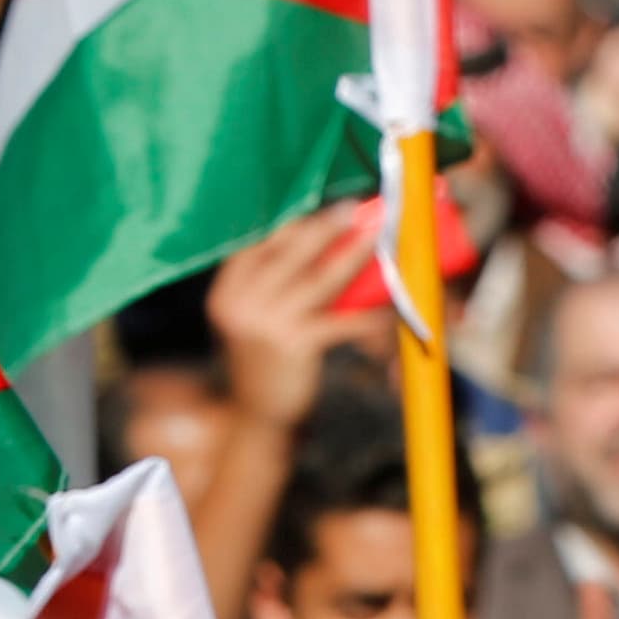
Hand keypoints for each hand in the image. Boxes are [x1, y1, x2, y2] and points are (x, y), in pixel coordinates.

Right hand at [207, 207, 387, 432]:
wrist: (256, 416)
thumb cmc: (265, 361)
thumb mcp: (255, 318)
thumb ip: (271, 285)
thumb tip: (316, 243)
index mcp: (228, 288)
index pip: (262, 241)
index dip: (296, 220)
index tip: (323, 202)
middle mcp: (241, 300)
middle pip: (291, 250)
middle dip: (326, 224)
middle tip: (354, 205)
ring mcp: (266, 322)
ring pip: (320, 278)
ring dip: (353, 253)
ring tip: (375, 235)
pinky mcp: (294, 345)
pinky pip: (341, 321)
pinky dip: (368, 313)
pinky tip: (390, 307)